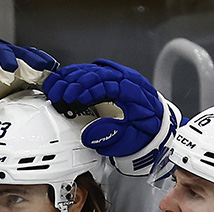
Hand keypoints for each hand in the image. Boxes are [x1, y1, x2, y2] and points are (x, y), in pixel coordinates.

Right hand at [43, 59, 179, 174]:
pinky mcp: (110, 80)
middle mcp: (126, 79)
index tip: (72, 97)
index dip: (88, 89)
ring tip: (56, 88)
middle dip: (75, 83)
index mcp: (134, 91)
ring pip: (92, 70)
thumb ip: (110, 135)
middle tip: (58, 94)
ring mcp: (118, 77)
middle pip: (97, 73)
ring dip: (71, 78)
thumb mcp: (131, 139)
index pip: (108, 84)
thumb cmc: (146, 133)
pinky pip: (91, 72)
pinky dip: (75, 75)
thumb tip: (89, 134)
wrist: (157, 129)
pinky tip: (62, 80)